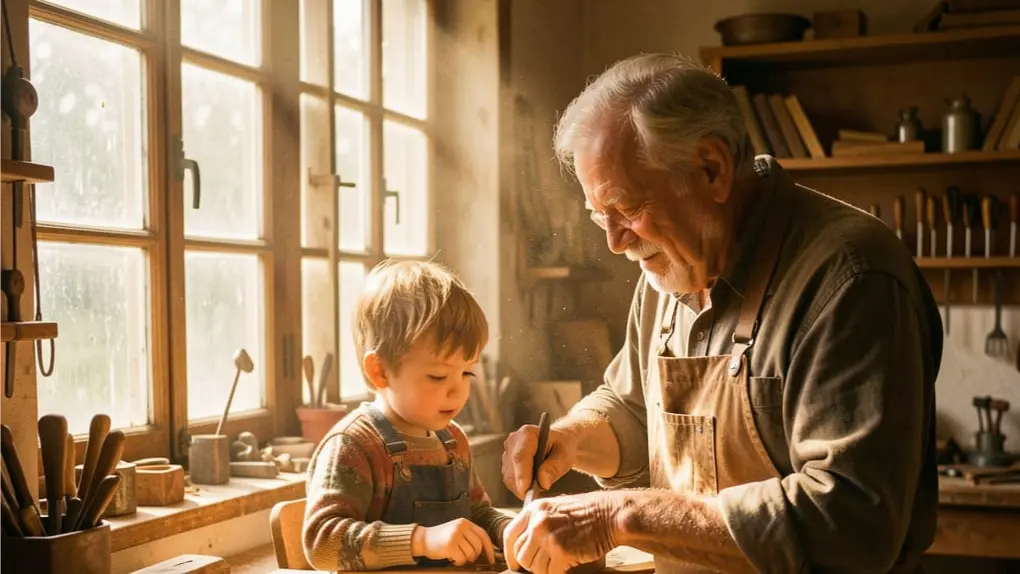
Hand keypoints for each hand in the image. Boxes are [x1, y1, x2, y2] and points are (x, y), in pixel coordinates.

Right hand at [412, 518, 495, 565]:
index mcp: (465, 522)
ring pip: (471, 553)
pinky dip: (458, 562)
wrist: (422, 539)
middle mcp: (461, 526)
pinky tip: (451, 558)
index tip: (492, 559)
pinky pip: (462, 559)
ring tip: (456, 555)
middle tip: (466, 558)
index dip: (489, 548)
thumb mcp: (457, 531)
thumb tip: (487, 551)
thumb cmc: (441, 538)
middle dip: (474, 556)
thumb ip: (469, 536)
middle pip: (478, 546)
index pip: (483, 535)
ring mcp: (455, 535)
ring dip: (465, 559)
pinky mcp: (450, 545)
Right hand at [502, 423, 577, 498]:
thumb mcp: (565, 455)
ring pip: (509, 478)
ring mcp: (507, 453)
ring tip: (539, 485)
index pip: (520, 456)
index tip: (526, 488)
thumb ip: (554, 467)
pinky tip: (532, 485)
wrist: (557, 443)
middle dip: (524, 485)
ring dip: (522, 488)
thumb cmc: (561, 447)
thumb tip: (543, 482)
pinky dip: (520, 488)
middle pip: (512, 469)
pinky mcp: (506, 464)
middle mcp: (513, 441)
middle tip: (540, 493)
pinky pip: (509, 481)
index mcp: (527, 434)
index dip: (521, 473)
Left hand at [503, 492, 621, 573]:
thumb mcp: (556, 507)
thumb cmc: (588, 511)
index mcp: (534, 509)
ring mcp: (549, 537)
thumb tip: (526, 542)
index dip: (510, 553)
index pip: (509, 535)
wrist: (611, 514)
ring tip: (557, 564)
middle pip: (521, 554)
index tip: (514, 563)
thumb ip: (539, 520)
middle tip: (544, 564)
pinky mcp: (562, 553)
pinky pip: (550, 573)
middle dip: (530, 563)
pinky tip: (566, 567)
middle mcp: (538, 522)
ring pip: (534, 566)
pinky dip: (556, 573)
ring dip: (545, 569)